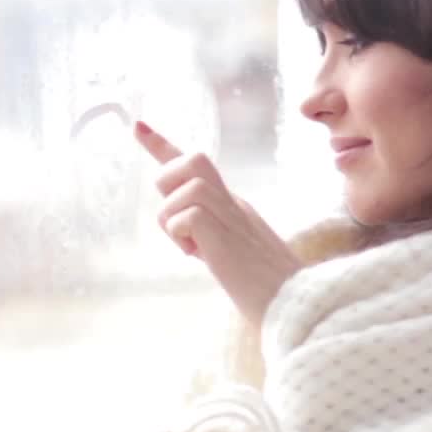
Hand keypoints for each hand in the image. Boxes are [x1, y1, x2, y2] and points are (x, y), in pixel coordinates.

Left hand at [133, 121, 302, 325]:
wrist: (294, 305)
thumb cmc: (266, 290)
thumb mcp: (232, 255)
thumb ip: (211, 234)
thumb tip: (185, 228)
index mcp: (233, 207)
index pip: (195, 165)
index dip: (161, 145)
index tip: (137, 126)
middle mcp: (233, 203)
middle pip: (191, 158)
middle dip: (169, 184)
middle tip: (179, 224)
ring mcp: (231, 214)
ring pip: (182, 189)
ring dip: (173, 221)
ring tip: (193, 250)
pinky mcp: (224, 232)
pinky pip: (184, 215)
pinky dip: (180, 235)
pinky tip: (198, 255)